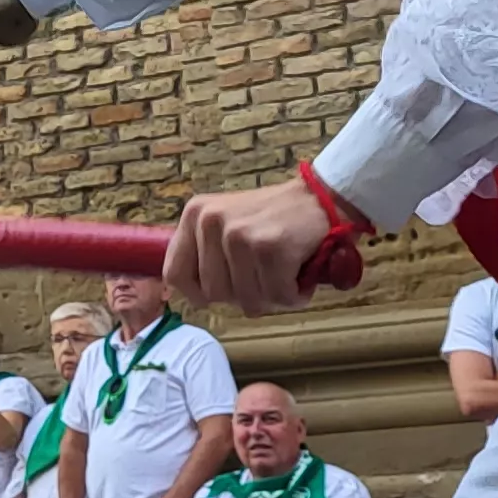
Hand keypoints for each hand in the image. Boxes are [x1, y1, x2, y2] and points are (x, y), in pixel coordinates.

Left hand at [170, 179, 338, 315]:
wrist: (322, 198)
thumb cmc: (275, 218)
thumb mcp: (227, 223)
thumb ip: (206, 252)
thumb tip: (196, 296)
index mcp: (195, 215)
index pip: (175, 273)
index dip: (197, 294)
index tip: (219, 294)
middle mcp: (211, 221)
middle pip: (213, 293)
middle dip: (243, 296)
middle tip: (266, 279)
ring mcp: (239, 234)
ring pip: (246, 299)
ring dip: (272, 298)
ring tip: (285, 275)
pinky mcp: (269, 247)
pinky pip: (276, 296)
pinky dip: (293, 297)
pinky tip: (300, 278)